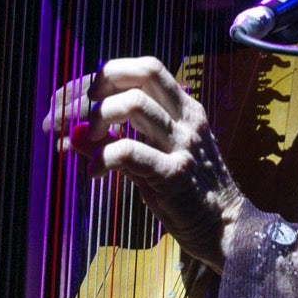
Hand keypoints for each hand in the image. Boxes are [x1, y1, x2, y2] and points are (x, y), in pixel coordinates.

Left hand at [44, 56, 244, 271]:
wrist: (225, 229)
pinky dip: (102, 157)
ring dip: (99, 116)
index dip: (105, 75)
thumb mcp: (155, 159)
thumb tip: (73, 134)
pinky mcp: (175, 174)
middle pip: (144, 72)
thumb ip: (119, 142)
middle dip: (103, 83)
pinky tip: (93, 172)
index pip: (144, 69)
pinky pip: (129, 151)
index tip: (78, 97)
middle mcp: (187, 119)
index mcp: (185, 109)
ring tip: (88, 141)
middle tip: (81, 110)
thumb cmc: (188, 195)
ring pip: (135, 103)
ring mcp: (183, 144)